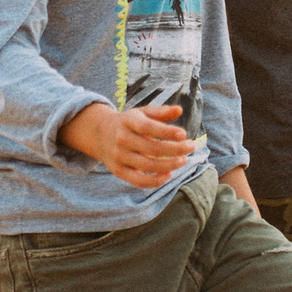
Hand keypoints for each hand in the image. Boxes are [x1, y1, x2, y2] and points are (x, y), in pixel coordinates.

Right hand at [64, 101, 192, 189]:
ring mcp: (119, 156)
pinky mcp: (118, 171)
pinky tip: (169, 174)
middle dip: (176, 150)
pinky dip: (155, 181)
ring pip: (148, 165)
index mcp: (128, 121)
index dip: (166, 132)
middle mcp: (121, 139)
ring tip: (184, 160)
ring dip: (170, 165)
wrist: (100, 134)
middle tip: (191, 147)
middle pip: (152, 148)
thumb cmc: (129, 122)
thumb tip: (179, 110)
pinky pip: (138, 181)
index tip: (184, 134)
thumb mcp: (142, 113)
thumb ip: (161, 112)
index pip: (148, 128)